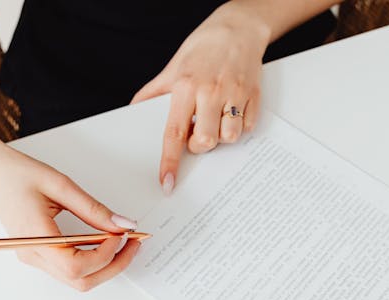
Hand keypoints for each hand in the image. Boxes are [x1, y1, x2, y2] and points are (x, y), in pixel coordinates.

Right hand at [0, 142, 140, 290]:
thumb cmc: (18, 174)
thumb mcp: (61, 185)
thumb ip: (93, 209)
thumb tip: (123, 225)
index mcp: (35, 237)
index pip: (76, 266)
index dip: (105, 255)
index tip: (122, 235)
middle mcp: (33, 255)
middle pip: (81, 281)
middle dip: (113, 266)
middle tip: (133, 243)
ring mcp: (34, 258)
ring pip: (77, 280)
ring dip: (105, 265)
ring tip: (122, 241)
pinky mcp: (39, 255)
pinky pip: (70, 269)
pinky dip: (93, 260)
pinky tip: (104, 242)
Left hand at [131, 3, 270, 193]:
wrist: (238, 27)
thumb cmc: (204, 47)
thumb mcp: (173, 67)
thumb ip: (154, 92)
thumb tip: (134, 110)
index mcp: (186, 87)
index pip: (173, 133)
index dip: (169, 161)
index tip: (167, 183)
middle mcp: (210, 92)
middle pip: (204, 142)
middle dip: (199, 145)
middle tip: (197, 131)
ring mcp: (234, 94)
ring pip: (228, 138)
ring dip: (221, 136)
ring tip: (216, 119)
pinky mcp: (254, 96)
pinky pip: (247, 127)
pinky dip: (240, 126)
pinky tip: (233, 111)